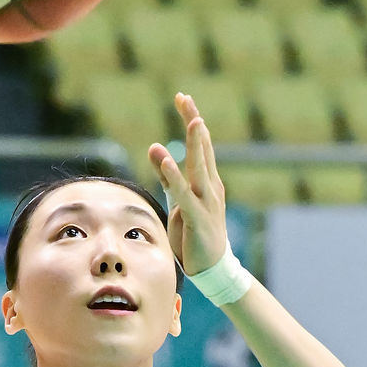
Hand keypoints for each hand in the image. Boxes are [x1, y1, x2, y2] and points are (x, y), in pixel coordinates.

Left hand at [148, 93, 227, 276]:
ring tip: (193, 121)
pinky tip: (168, 162)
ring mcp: (207, 203)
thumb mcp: (178, 200)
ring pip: (200, 168)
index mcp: (207, 182)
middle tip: (184, 97)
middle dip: (194, 122)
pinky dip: (176, 178)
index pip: (200, 145)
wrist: (211, 269)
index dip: (192, 120)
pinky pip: (185, 195)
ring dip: (196, 145)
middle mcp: (210, 188)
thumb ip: (166, 176)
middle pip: (203, 149)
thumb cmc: (194, 235)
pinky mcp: (198, 218)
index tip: (183, 98)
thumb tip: (154, 148)